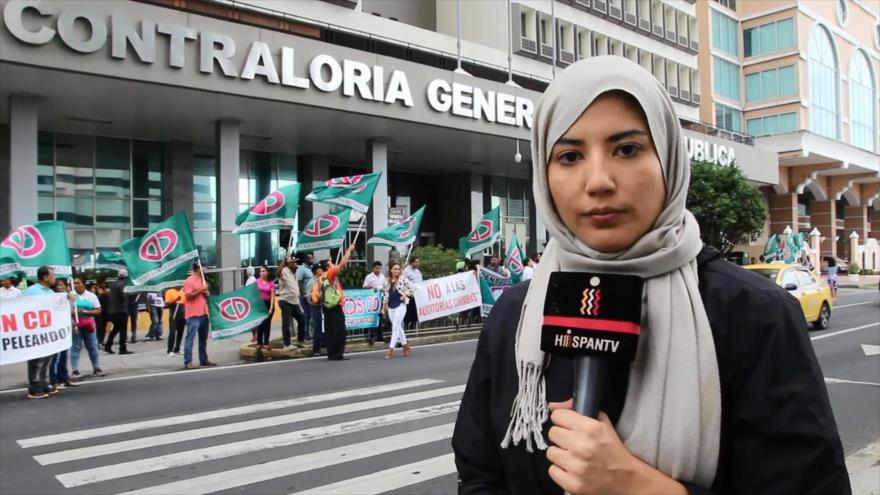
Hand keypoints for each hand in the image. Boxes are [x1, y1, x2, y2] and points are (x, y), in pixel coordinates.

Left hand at [546, 400, 685, 494]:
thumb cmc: (613, 450)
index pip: (557, 416)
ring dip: (560, 454)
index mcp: (590, 428)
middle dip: (562, 437)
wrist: (626, 479)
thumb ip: (578, 410)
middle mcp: (581, 446)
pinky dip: (561, 470)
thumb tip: (552, 405)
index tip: (568, 426)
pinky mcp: (572, 483)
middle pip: (552, 433)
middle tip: (572, 443)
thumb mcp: (602, 424)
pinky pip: (552, 471)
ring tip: (573, 457)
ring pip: (550, 452)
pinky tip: (572, 469)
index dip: (563, 421)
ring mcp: (576, 466)